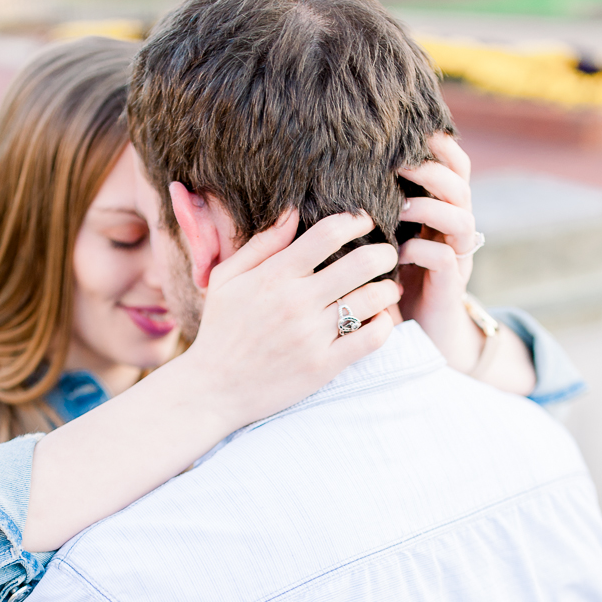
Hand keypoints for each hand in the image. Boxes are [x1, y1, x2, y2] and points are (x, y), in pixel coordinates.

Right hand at [187, 209, 398, 429]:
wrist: (213, 390)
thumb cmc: (220, 331)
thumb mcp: (226, 280)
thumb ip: (261, 244)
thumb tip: (293, 211)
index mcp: (274, 276)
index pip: (329, 233)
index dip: (355, 221)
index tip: (364, 223)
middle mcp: (296, 302)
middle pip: (363, 262)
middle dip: (384, 253)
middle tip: (385, 256)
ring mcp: (312, 336)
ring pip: (374, 299)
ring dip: (389, 289)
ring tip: (386, 289)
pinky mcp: (323, 365)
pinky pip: (372, 337)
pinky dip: (384, 324)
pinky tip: (377, 320)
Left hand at [397, 134, 535, 394]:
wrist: (418, 336)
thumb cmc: (390, 282)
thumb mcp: (383, 240)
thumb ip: (375, 210)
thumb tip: (334, 176)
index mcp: (441, 211)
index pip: (454, 166)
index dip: (440, 146)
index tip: (410, 132)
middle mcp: (454, 230)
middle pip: (460, 185)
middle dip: (432, 170)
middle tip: (398, 165)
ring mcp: (457, 257)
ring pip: (460, 219)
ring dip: (430, 208)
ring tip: (400, 208)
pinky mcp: (450, 286)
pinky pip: (445, 259)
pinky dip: (422, 251)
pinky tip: (398, 254)